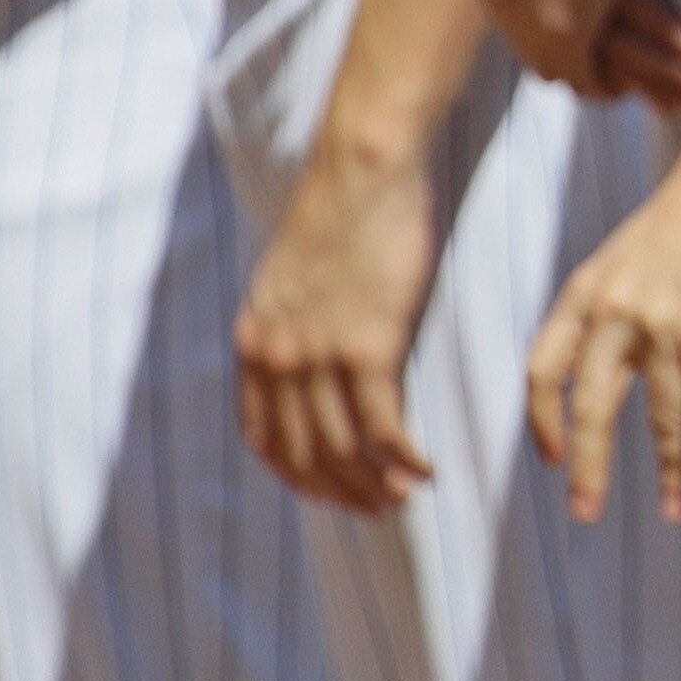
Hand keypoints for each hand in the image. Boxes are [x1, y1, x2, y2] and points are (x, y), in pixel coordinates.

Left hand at [237, 135, 445, 513]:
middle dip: (339, 494)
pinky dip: (403, 460)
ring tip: (404, 499)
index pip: (264, 437)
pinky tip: (425, 471)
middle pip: (303, 455)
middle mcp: (277, 359)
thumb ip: (295, 322)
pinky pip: (383, 428)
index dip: (296, 477)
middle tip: (376, 512)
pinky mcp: (368, 346)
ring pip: (342, 450)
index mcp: (255, 342)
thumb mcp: (296, 275)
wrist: (364, 168)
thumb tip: (313, 354)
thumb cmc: (345, 210)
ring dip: (374, 486)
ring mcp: (319, 356)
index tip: (329, 492)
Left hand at [527, 87, 680, 525]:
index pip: (543, 371)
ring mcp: (666, 317)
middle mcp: (616, 310)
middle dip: (589, 466)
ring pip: (661, 407)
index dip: (543, 422)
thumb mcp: (614, 266)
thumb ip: (597, 323)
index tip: (555, 462)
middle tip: (587, 514)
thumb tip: (584, 399)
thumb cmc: (673, 227)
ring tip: (677, 511)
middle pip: (593, 404)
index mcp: (583, 296)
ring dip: (668, 466)